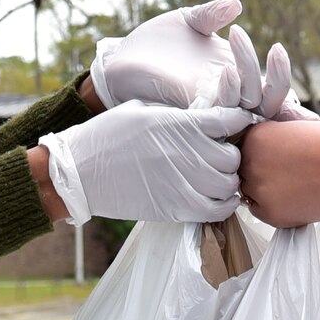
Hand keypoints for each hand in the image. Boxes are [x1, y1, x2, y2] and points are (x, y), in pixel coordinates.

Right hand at [39, 102, 257, 222]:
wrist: (80, 171)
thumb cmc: (108, 135)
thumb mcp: (144, 109)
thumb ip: (178, 114)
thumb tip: (205, 113)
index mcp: (180, 123)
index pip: (230, 119)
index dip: (239, 122)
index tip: (236, 125)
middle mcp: (186, 152)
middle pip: (234, 156)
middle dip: (232, 155)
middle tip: (221, 155)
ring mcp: (182, 182)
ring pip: (229, 185)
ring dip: (228, 181)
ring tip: (217, 177)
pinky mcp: (175, 208)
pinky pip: (216, 210)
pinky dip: (222, 205)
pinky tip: (214, 198)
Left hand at [88, 0, 298, 113]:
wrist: (123, 56)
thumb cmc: (157, 41)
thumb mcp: (188, 21)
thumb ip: (212, 14)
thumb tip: (237, 5)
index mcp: (233, 78)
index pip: (269, 90)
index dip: (281, 79)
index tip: (278, 49)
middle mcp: (226, 99)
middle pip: (268, 104)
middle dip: (279, 78)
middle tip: (277, 49)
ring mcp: (209, 109)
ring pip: (247, 107)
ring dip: (251, 75)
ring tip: (239, 38)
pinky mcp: (190, 115)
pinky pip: (220, 115)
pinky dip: (229, 93)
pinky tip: (226, 71)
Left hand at [239, 118, 319, 228]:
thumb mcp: (295, 127)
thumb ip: (272, 136)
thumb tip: (257, 144)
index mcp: (256, 136)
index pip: (242, 145)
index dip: (259, 151)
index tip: (274, 155)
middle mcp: (250, 161)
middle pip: (242, 168)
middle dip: (259, 169)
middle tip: (285, 171)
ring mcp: (258, 189)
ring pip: (249, 190)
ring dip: (264, 188)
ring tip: (293, 184)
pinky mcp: (269, 214)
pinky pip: (260, 211)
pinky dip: (273, 206)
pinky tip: (295, 197)